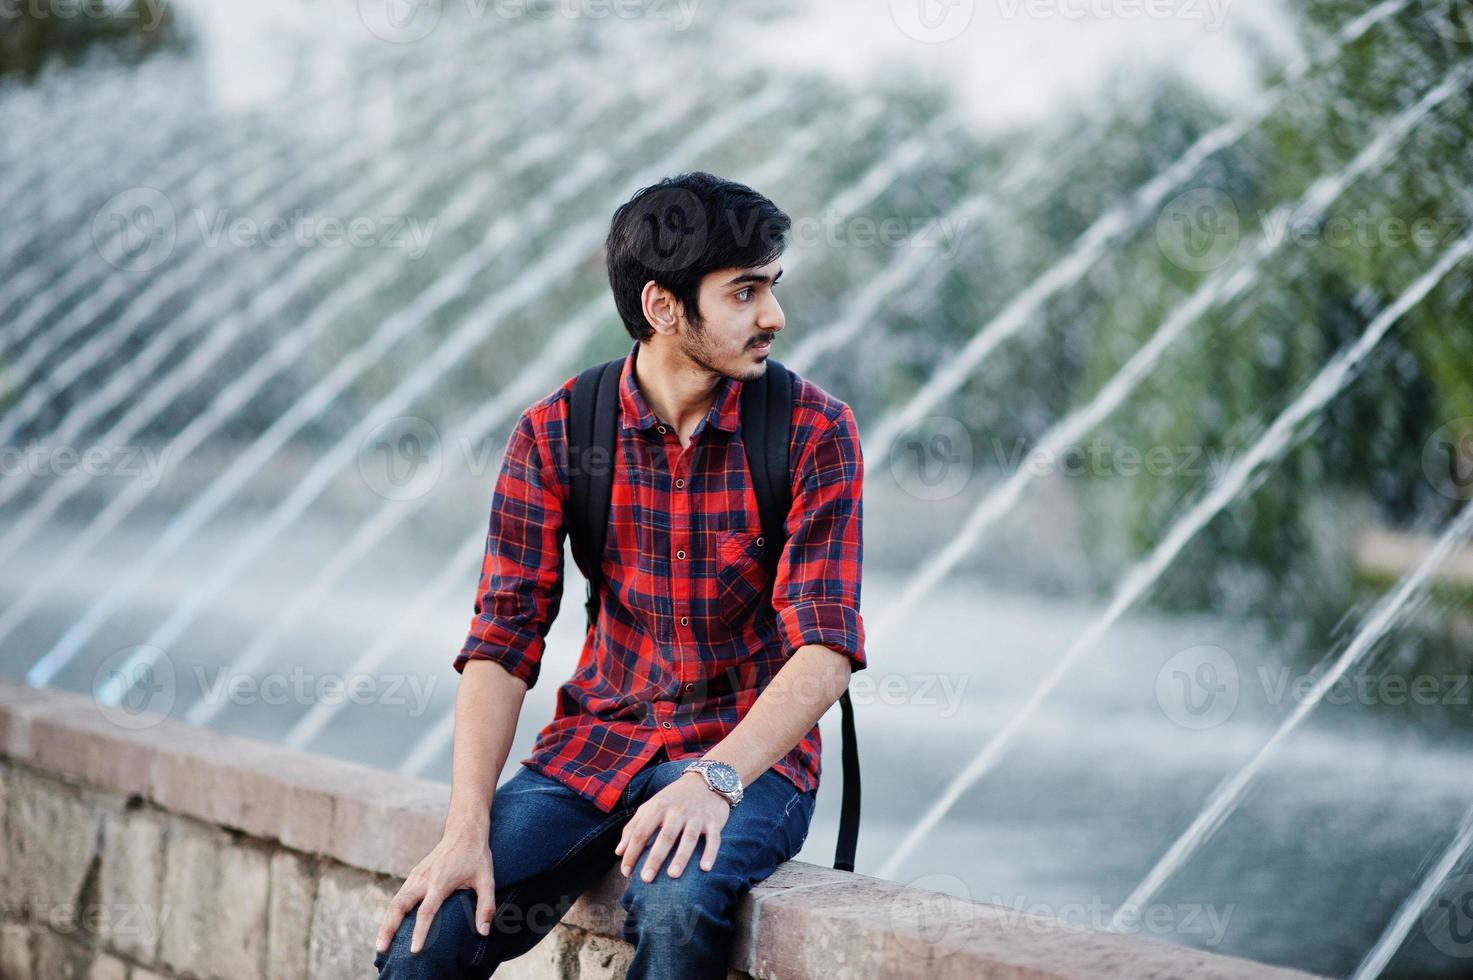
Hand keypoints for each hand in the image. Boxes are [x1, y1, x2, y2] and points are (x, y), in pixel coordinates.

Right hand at [375, 825, 496, 954]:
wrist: (464, 831)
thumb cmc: (476, 857)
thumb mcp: (487, 880)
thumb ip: (486, 906)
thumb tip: (484, 932)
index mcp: (440, 882)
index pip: (426, 912)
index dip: (419, 932)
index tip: (413, 950)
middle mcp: (424, 879)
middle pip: (400, 906)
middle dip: (389, 928)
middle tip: (381, 949)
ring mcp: (416, 876)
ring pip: (395, 902)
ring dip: (386, 922)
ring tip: (380, 943)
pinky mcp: (414, 874)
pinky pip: (399, 896)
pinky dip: (391, 912)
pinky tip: (389, 926)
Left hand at [615, 770, 730, 881]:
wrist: (705, 780)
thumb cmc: (673, 798)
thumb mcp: (651, 806)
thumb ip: (633, 827)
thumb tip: (619, 852)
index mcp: (658, 807)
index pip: (642, 832)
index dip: (632, 852)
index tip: (626, 872)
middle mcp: (677, 811)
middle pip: (665, 836)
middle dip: (655, 858)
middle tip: (646, 879)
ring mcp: (697, 816)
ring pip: (689, 838)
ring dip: (681, 857)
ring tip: (673, 875)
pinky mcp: (714, 821)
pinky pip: (713, 839)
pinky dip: (710, 853)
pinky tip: (705, 868)